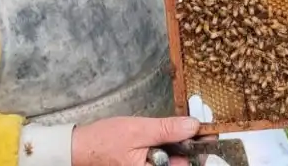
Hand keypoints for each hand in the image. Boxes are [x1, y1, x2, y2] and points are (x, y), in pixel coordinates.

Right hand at [71, 116, 199, 165]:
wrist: (81, 147)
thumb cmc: (104, 141)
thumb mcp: (138, 130)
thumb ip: (166, 130)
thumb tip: (192, 126)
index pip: (186, 164)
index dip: (198, 148)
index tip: (206, 133)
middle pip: (181, 162)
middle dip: (187, 144)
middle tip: (190, 126)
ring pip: (173, 158)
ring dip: (177, 143)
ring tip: (173, 129)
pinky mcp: (145, 165)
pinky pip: (162, 157)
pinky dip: (166, 145)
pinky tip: (162, 135)